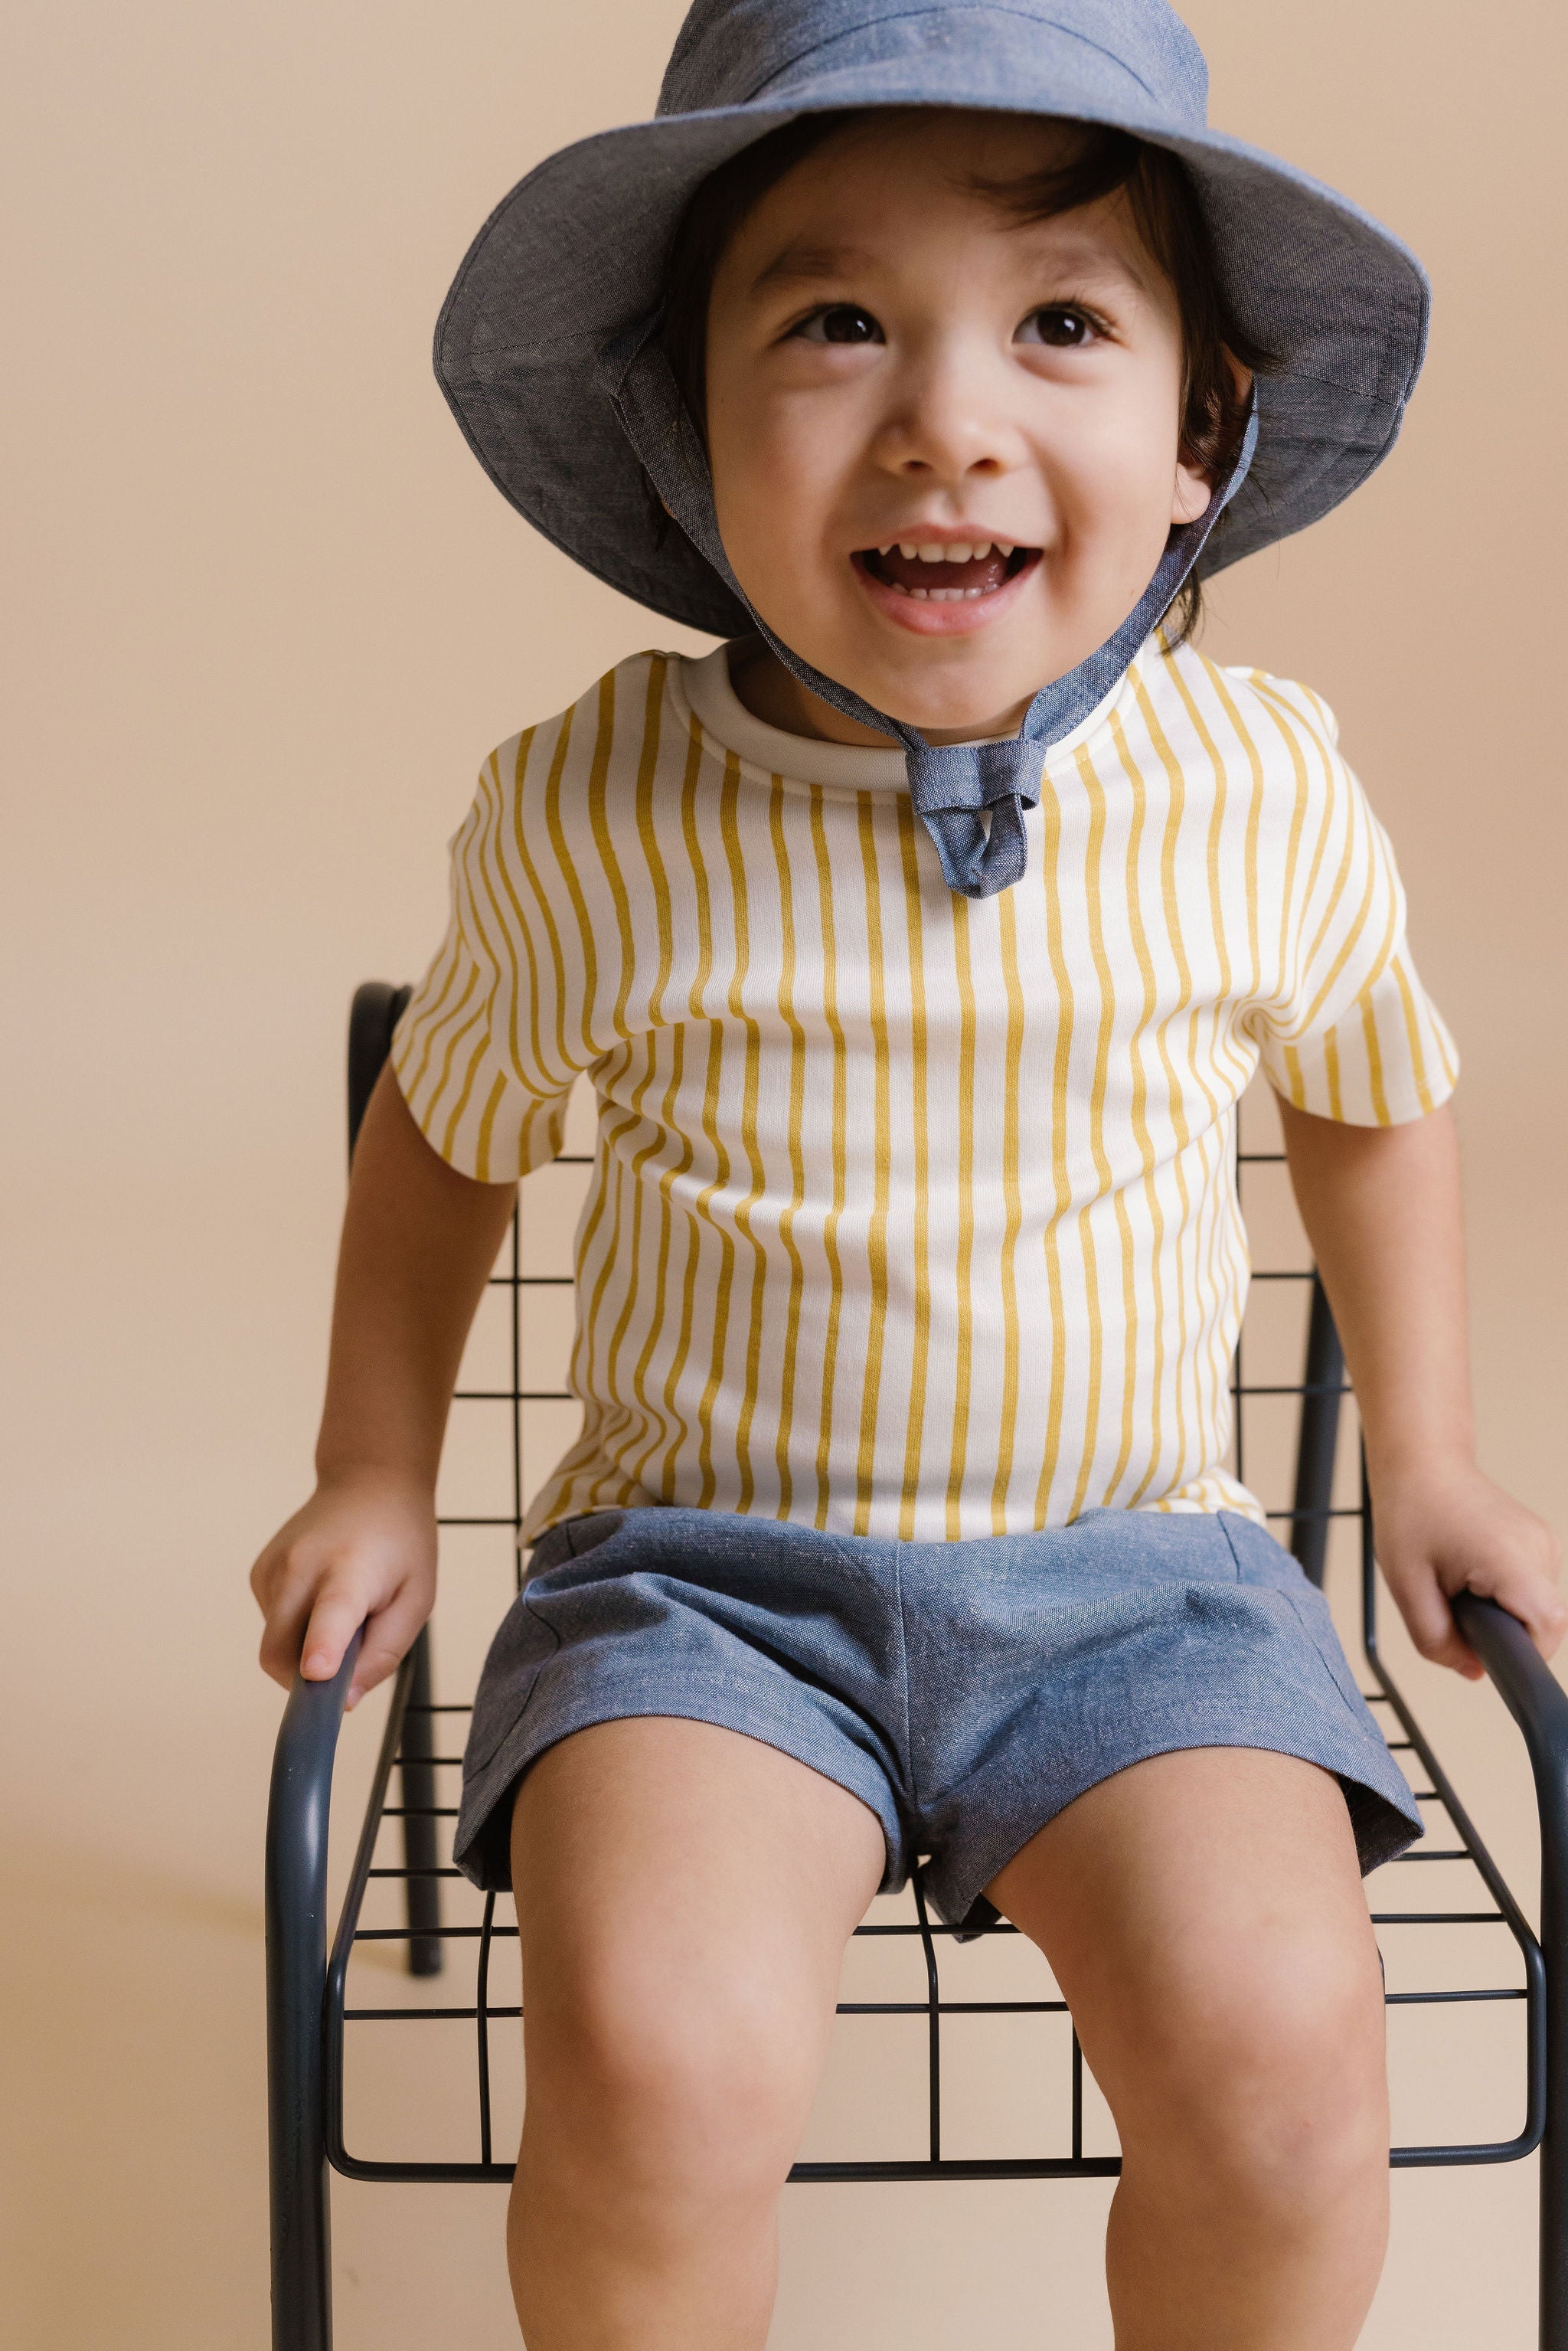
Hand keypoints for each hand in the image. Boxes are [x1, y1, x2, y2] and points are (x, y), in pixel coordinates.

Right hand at [250, 1468, 437, 1708]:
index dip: (321, 1649)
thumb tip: (344, 1701)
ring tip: (344, 1612)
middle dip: (305, 1682)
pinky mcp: (259, 1573)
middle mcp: (301, 1566)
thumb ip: (384, 1654)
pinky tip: (322, 1598)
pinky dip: (296, 1629)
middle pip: (280, 1653)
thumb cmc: (400, 1544)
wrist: (371, 1482)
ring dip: (304, 1650)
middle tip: (348, 1666)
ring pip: (274, 1645)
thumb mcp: (416, 1599)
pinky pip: (272, 1625)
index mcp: (350, 1571)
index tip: (316, 1674)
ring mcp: (273, 1568)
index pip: (329, 1615)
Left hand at [1372, 1457, 1564, 1679]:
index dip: (1523, 1654)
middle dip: (1503, 1632)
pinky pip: (1533, 1587)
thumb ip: (1437, 1640)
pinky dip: (1506, 1593)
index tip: (1487, 1652)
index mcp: (1509, 1557)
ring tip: (1460, 1584)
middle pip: (1542, 1622)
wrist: (1422, 1463)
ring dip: (1503, 1611)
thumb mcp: (1407, 1588)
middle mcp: (1538, 1547)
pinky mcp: (1541, 1539)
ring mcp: (1545, 1541)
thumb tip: (1474, 1672)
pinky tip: (1473, 1573)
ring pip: (1538, 1606)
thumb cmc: (1411, 1513)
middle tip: (1456, 1608)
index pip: (1547, 1626)